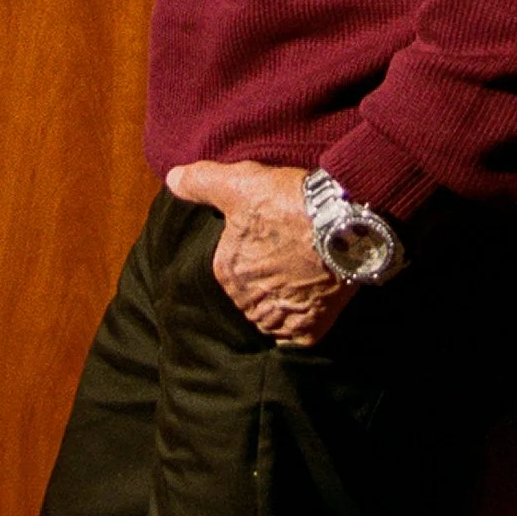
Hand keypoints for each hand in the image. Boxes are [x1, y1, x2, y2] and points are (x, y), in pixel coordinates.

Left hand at [165, 160, 353, 347]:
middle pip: (253, 292)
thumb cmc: (290, 202)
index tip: (275, 235)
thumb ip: (201, 182)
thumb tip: (171, 179)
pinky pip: (296, 335)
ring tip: (305, 274)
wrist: (344, 224)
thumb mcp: (241, 182)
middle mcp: (248, 300)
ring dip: (284, 301)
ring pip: (273, 314)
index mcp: (227, 270)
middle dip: (268, 278)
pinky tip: (312, 302)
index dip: (256, 249)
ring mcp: (278, 318)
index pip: (234, 266)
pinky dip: (302, 323)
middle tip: (292, 253)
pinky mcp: (308, 330)